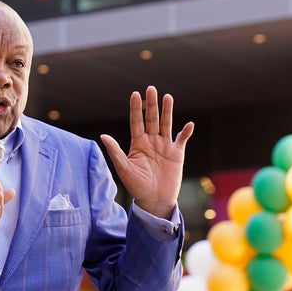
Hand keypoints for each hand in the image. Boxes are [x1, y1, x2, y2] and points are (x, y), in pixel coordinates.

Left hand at [100, 86, 193, 218]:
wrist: (154, 201)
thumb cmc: (136, 187)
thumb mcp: (124, 169)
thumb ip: (115, 152)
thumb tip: (103, 136)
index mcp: (137, 144)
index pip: (136, 122)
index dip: (136, 108)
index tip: (135, 94)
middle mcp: (151, 142)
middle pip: (151, 119)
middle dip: (151, 105)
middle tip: (151, 89)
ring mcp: (164, 146)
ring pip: (166, 124)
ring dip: (167, 111)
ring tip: (167, 97)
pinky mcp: (177, 154)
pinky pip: (182, 139)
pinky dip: (186, 132)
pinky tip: (188, 124)